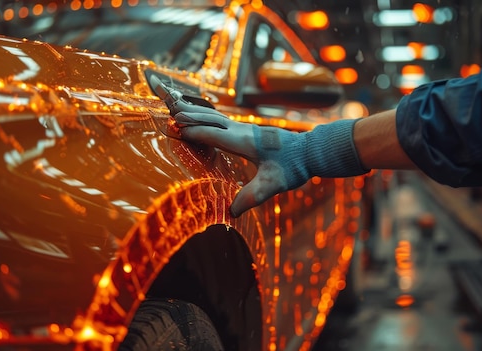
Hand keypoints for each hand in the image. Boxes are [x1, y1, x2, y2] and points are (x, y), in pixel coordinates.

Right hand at [174, 111, 309, 216]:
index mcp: (245, 140)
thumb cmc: (293, 167)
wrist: (311, 151)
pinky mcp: (249, 132)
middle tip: (170, 114)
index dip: (194, 132)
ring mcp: (246, 129)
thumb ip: (252, 196)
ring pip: (216, 117)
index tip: (176, 130)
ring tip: (178, 109)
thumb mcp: (273, 184)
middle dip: (191, 117)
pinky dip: (208, 117)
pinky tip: (203, 119)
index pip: (214, 134)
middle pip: (212, 120)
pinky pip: (222, 121)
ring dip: (197, 113)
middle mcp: (243, 131)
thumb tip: (231, 212)